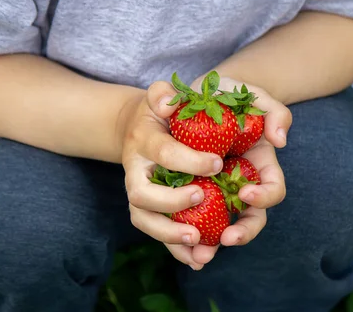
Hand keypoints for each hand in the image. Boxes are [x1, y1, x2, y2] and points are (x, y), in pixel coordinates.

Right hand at [121, 82, 224, 269]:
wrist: (140, 130)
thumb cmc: (160, 112)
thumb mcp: (160, 95)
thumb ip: (163, 93)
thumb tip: (168, 103)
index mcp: (143, 141)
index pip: (163, 152)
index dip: (188, 161)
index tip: (217, 164)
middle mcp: (135, 171)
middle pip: (141, 196)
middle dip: (171, 202)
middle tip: (202, 198)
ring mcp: (139, 194)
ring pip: (145, 220)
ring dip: (170, 235)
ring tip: (198, 242)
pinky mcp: (148, 210)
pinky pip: (157, 233)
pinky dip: (176, 250)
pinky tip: (198, 260)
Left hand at [189, 76, 291, 245]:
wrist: (191, 98)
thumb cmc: (226, 94)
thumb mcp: (251, 93)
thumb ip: (274, 110)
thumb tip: (280, 141)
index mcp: (259, 166)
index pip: (272, 190)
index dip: (264, 196)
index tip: (246, 193)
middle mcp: (239, 185)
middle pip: (251, 219)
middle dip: (243, 233)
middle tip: (226, 238)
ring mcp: (215, 192)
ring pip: (219, 228)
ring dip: (211, 244)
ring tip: (199, 254)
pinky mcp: (186, 193)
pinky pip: (189, 221)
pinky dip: (185, 240)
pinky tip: (179, 252)